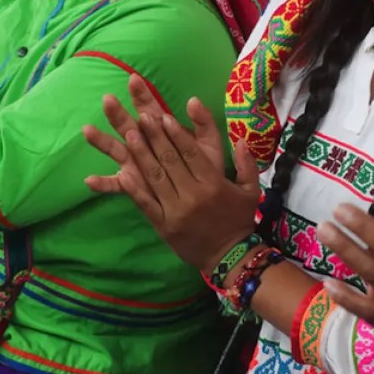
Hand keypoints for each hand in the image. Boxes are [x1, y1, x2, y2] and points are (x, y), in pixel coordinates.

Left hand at [83, 74, 261, 273]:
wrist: (229, 257)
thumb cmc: (239, 219)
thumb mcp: (251, 190)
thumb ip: (246, 163)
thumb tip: (241, 139)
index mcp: (214, 184)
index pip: (192, 154)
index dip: (177, 134)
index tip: (164, 117)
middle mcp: (193, 195)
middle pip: (170, 161)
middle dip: (155, 137)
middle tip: (142, 117)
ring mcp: (176, 211)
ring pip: (155, 178)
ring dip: (141, 155)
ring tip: (129, 134)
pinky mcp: (163, 225)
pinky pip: (146, 203)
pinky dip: (134, 188)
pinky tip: (123, 172)